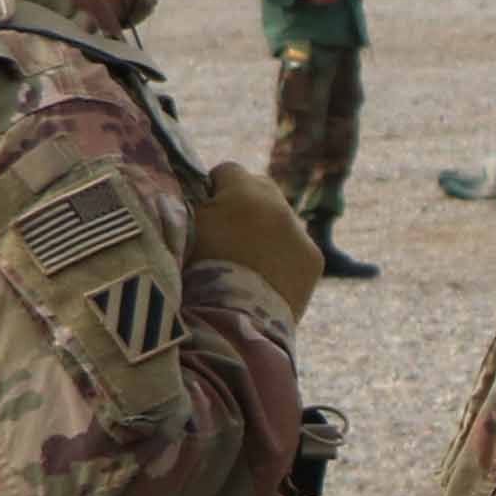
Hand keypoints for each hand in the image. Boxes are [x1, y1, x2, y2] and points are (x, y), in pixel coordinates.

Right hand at [184, 161, 323, 320]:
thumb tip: (194, 189)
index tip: (202, 212)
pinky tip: (263, 276)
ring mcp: (300, 232)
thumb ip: (189, 201)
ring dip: (265, 229)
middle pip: (259, 188)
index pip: (227, 171)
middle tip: (225, 234)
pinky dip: (282, 255)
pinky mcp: (314, 259)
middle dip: (243, 204)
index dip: (211, 190)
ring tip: (243, 260)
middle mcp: (278, 204)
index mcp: (243, 190)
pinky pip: (296, 245)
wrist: (229, 324)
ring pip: (280, 217)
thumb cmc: (193, 272)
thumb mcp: (181, 228)